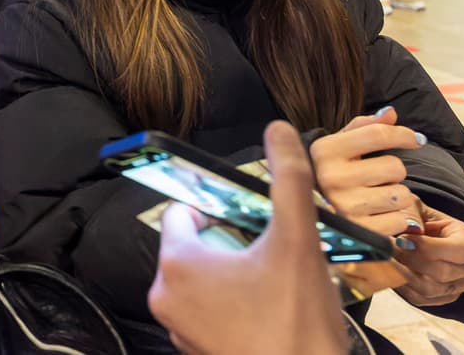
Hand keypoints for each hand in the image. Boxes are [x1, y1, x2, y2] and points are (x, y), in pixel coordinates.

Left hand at [148, 121, 347, 354]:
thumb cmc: (297, 322)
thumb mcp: (298, 241)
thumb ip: (288, 180)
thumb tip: (279, 130)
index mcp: (178, 263)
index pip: (183, 211)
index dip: (218, 208)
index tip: (252, 218)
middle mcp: (166, 296)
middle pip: (195, 244)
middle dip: (231, 241)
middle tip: (271, 253)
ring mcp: (179, 328)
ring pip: (204, 279)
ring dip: (235, 273)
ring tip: (274, 283)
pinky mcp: (195, 350)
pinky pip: (209, 310)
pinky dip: (234, 304)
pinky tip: (270, 311)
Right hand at [310, 105, 425, 237]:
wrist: (306, 211)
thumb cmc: (330, 172)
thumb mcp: (339, 145)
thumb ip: (365, 126)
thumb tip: (391, 113)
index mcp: (325, 151)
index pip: (377, 134)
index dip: (403, 134)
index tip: (417, 139)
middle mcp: (332, 178)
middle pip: (395, 166)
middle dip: (393, 172)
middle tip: (378, 178)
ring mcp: (345, 206)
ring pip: (401, 194)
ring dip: (396, 196)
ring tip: (376, 198)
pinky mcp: (360, 231)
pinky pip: (400, 220)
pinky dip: (396, 219)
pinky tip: (378, 216)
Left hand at [394, 203, 463, 306]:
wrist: (419, 235)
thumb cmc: (419, 220)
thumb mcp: (417, 209)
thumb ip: (412, 213)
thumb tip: (404, 226)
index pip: (459, 250)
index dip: (428, 246)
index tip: (402, 239)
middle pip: (443, 272)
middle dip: (411, 260)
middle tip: (388, 249)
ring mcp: (459, 285)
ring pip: (430, 289)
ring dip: (403, 274)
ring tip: (386, 259)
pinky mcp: (443, 299)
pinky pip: (421, 300)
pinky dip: (402, 287)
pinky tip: (390, 271)